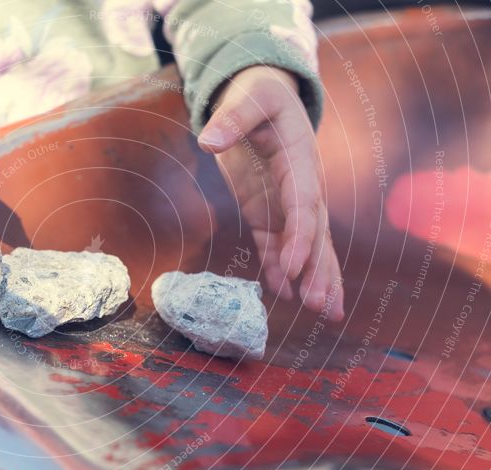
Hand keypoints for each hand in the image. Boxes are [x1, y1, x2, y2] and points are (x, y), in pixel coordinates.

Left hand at [198, 65, 343, 320]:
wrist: (262, 95)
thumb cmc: (257, 94)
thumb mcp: (247, 97)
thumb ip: (230, 118)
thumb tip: (208, 140)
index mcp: (299, 160)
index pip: (303, 204)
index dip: (300, 237)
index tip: (294, 266)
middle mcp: (301, 187)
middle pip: (314, 234)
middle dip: (317, 270)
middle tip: (321, 306)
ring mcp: (286, 203)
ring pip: (306, 245)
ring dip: (312, 277)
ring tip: (324, 312)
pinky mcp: (268, 211)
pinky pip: (278, 244)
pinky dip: (281, 269)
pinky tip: (286, 294)